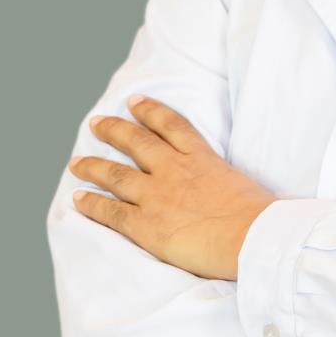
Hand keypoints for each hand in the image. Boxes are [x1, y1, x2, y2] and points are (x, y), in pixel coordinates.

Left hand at [68, 95, 277, 281]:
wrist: (251, 235)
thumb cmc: (259, 215)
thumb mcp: (245, 184)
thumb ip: (225, 181)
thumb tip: (226, 188)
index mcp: (202, 158)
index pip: (172, 125)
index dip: (150, 111)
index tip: (135, 101)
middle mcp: (174, 171)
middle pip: (137, 143)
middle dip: (114, 130)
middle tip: (97, 123)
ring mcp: (157, 196)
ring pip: (116, 175)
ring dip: (93, 166)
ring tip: (77, 163)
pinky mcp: (146, 225)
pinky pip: (111, 212)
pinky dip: (92, 205)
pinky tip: (79, 199)